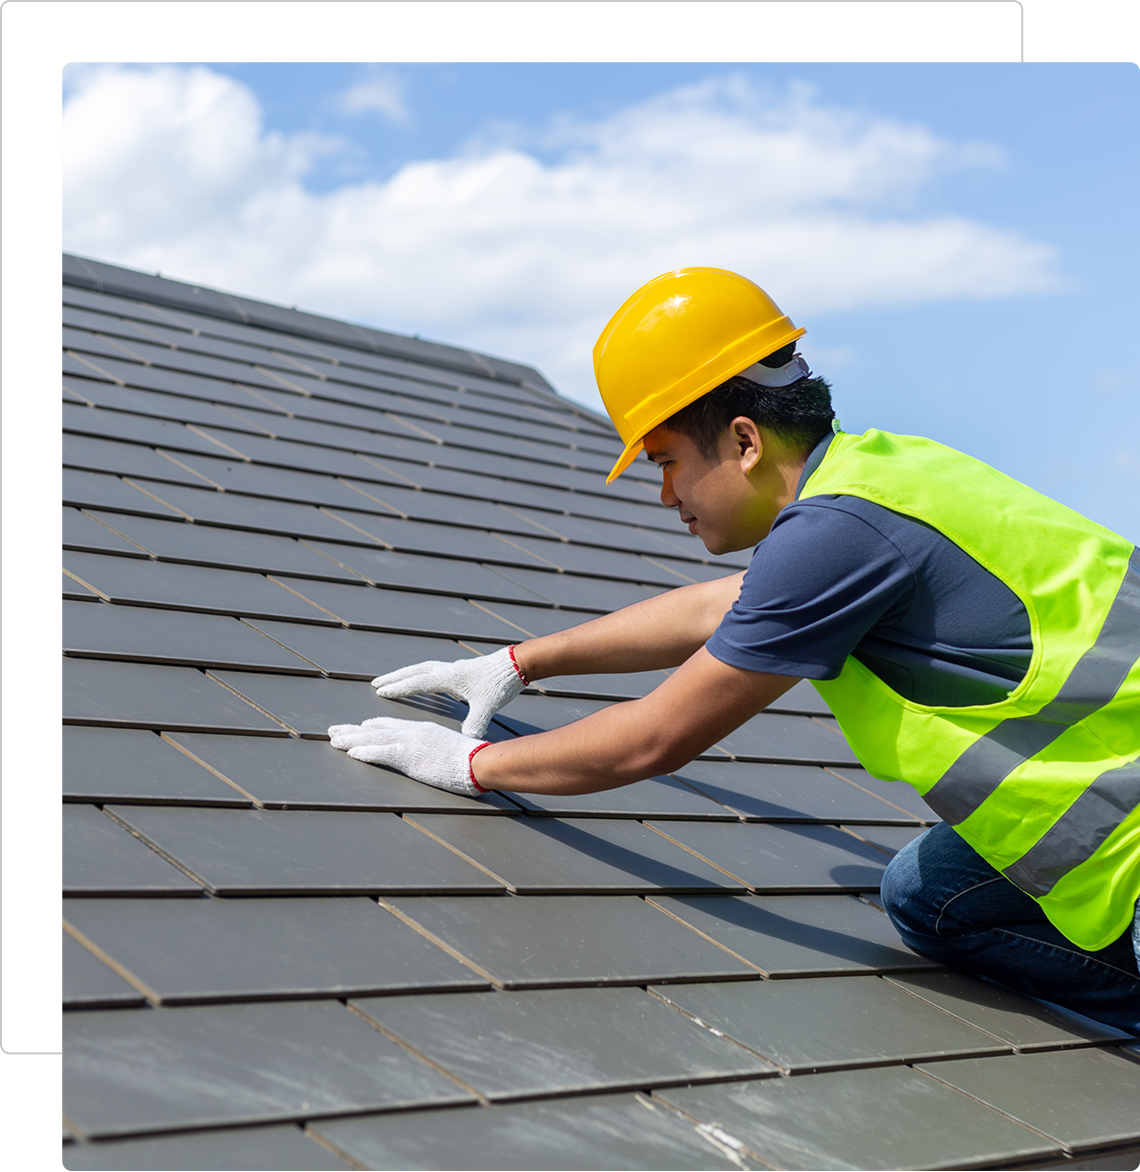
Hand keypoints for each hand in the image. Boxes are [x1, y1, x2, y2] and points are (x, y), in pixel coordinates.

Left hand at [328, 718, 488, 796]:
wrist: (478, 761)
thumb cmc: (471, 760)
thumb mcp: (450, 751)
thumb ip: (438, 751)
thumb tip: (435, 758)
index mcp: (423, 731)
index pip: (392, 726)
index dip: (372, 727)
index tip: (359, 727)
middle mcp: (412, 732)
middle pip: (376, 730)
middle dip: (353, 731)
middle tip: (334, 731)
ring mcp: (409, 743)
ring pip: (373, 739)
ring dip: (351, 740)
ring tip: (333, 739)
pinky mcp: (409, 757)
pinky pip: (381, 753)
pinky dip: (365, 752)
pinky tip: (350, 753)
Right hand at [370, 645, 526, 737]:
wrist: (516, 665)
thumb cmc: (500, 684)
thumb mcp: (487, 706)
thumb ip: (475, 723)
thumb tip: (467, 742)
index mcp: (449, 677)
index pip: (418, 682)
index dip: (399, 688)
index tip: (380, 691)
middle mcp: (448, 670)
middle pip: (415, 671)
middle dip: (395, 678)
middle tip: (376, 683)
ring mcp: (454, 668)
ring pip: (423, 669)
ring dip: (407, 674)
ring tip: (394, 681)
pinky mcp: (461, 669)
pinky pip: (434, 670)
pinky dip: (422, 675)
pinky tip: (424, 682)